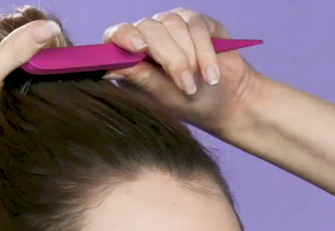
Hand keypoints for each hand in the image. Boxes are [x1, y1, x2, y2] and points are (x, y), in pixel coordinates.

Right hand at [0, 20, 61, 152]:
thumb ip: (15, 52)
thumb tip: (50, 29)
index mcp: (6, 102)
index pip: (36, 81)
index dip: (52, 64)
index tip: (70, 45)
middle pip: (22, 63)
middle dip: (36, 47)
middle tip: (52, 24)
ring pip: (2, 49)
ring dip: (13, 37)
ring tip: (32, 18)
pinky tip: (10, 20)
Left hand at [102, 8, 260, 135]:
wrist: (227, 102)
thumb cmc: (189, 104)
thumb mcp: (163, 97)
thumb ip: (139, 78)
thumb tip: (107, 69)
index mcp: (132, 56)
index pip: (116, 35)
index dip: (124, 36)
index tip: (138, 48)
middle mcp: (148, 37)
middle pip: (149, 28)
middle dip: (171, 58)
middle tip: (186, 86)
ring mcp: (172, 26)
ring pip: (174, 25)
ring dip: (191, 58)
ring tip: (200, 83)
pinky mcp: (196, 22)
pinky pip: (197, 26)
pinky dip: (206, 52)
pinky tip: (211, 74)